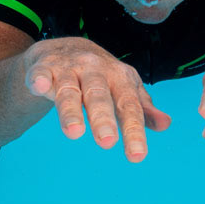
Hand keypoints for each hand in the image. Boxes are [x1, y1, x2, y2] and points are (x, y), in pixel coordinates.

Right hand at [22, 38, 170, 161]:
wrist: (67, 47)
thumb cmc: (101, 76)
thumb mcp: (124, 88)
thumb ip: (142, 108)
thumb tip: (165, 125)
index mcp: (119, 78)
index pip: (128, 106)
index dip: (133, 131)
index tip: (137, 156)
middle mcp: (95, 71)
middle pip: (99, 97)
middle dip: (103, 119)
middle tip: (107, 142)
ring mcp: (69, 68)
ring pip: (69, 90)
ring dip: (71, 110)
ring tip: (74, 133)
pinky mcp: (44, 67)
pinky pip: (41, 73)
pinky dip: (39, 79)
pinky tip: (39, 87)